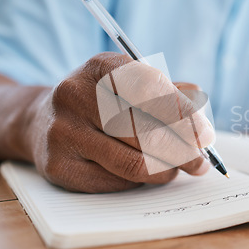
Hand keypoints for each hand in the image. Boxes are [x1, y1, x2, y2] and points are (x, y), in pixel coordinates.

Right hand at [26, 52, 214, 192]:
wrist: (42, 121)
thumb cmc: (103, 103)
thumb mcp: (133, 86)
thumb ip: (170, 96)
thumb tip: (202, 119)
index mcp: (101, 67)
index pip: (151, 88)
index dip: (184, 115)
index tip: (206, 136)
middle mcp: (76, 94)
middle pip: (145, 130)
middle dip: (183, 151)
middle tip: (200, 163)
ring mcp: (63, 130)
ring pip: (133, 162)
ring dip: (165, 170)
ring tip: (175, 168)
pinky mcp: (58, 165)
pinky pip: (116, 182)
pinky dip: (140, 181)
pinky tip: (145, 173)